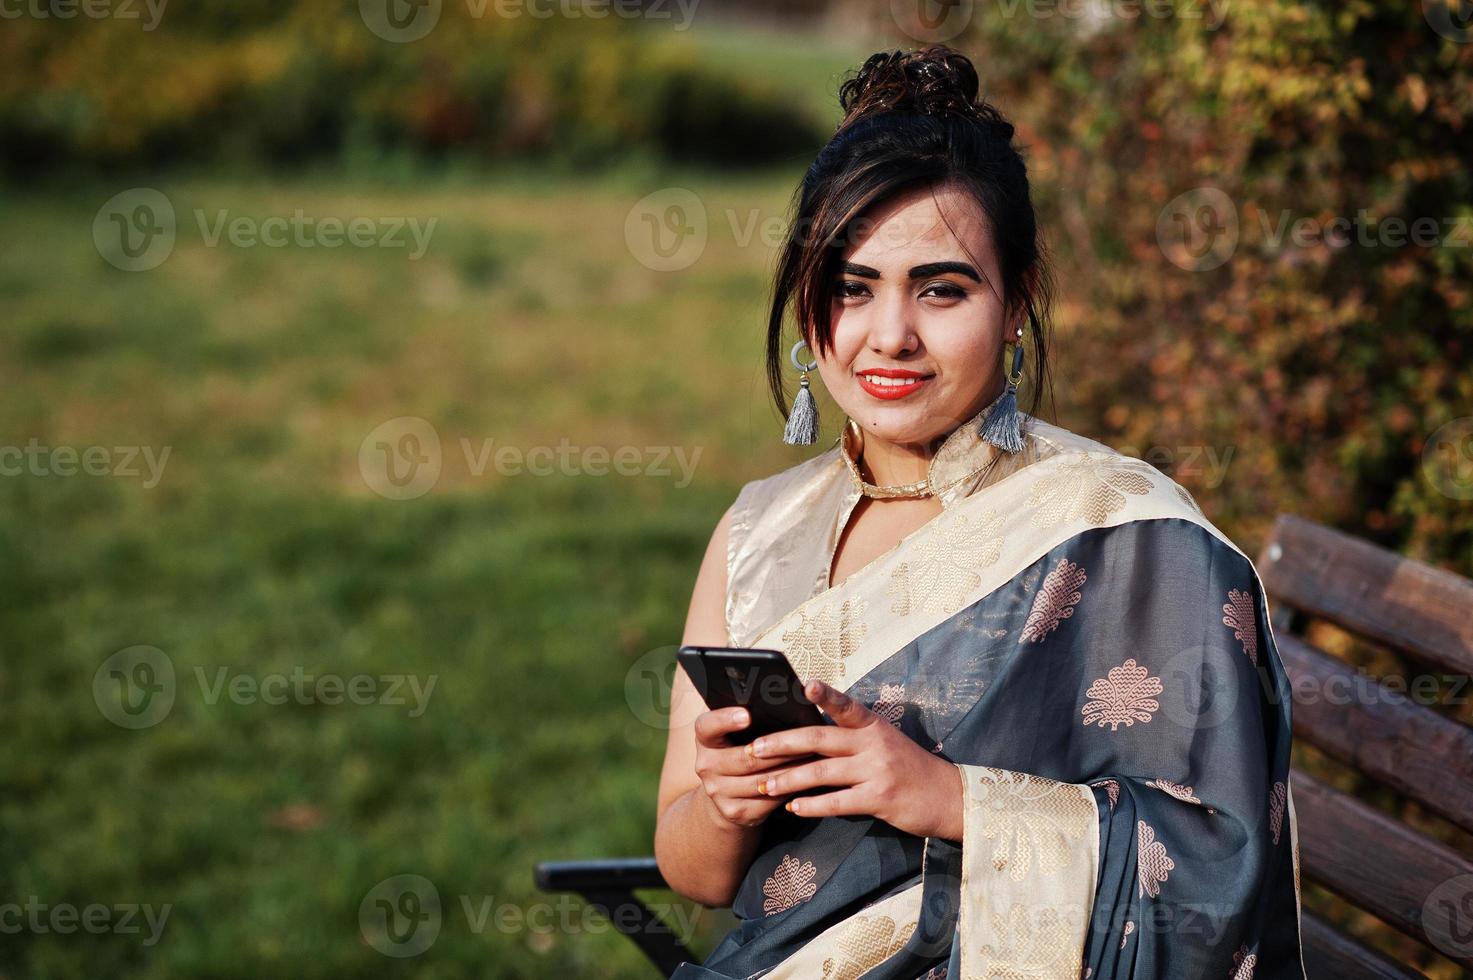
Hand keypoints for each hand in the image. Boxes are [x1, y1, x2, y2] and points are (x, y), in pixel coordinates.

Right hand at [692, 705, 815, 829]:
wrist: (725, 793)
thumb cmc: (740, 749)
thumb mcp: (736, 733)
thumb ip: (749, 718)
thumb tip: (788, 697)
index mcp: (705, 739)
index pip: (706, 726)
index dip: (725, 720)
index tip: (747, 714)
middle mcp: (705, 765)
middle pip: (744, 758)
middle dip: (779, 749)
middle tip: (806, 738)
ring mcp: (718, 792)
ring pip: (761, 781)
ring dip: (791, 769)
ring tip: (814, 758)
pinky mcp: (735, 812)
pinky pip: (769, 800)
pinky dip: (790, 789)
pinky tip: (807, 780)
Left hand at [744, 679, 963, 840]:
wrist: (949, 797)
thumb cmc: (909, 768)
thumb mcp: (885, 742)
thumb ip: (852, 736)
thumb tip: (807, 736)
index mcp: (873, 725)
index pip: (846, 704)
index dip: (826, 694)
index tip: (805, 685)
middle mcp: (874, 743)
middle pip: (819, 739)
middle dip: (782, 743)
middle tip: (754, 749)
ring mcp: (877, 770)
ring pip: (822, 772)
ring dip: (788, 779)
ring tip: (764, 785)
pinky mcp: (879, 798)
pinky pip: (837, 802)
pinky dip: (812, 805)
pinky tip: (793, 807)